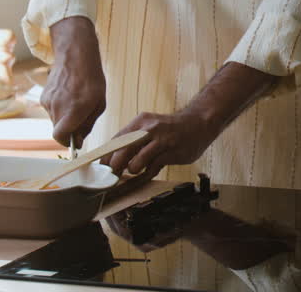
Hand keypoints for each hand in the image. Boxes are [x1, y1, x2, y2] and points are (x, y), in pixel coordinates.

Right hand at [42, 16, 105, 147]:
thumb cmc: (92, 79)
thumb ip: (88, 124)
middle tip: (81, 118)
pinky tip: (69, 96)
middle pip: (59, 130)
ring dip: (65, 117)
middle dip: (69, 129)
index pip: (60, 136)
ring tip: (77, 102)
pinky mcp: (43, 96)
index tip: (75, 141)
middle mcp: (57, 107)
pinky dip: (60, 108)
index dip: (68, 142)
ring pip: (55, 120)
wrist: (75, 56)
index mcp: (73, 110)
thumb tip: (79, 140)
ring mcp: (48, 102)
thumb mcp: (99, 104)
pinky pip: (51, 110)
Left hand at [104, 108, 218, 181]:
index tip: (101, 169)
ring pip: (137, 161)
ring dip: (132, 170)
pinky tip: (145, 175)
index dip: (107, 156)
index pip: (116, 140)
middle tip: (111, 177)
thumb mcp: (150, 126)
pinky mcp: (171, 152)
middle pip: (123, 150)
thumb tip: (113, 156)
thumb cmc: (170, 128)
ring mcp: (161, 140)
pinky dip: (146, 175)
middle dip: (114, 167)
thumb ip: (133, 139)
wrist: (199, 123)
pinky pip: (152, 168)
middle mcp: (149, 129)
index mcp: (140, 122)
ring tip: (135, 171)